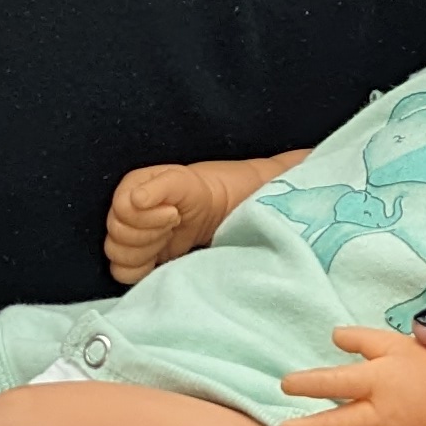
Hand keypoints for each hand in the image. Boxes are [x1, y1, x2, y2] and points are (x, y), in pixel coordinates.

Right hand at [103, 149, 304, 284]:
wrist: (257, 233)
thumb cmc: (262, 205)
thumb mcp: (272, 184)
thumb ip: (286, 168)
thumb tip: (310, 157)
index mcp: (177, 182)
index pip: (136, 185)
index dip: (148, 200)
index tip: (175, 213)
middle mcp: (156, 204)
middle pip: (117, 217)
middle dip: (140, 228)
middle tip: (173, 229)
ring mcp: (150, 233)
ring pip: (115, 244)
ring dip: (137, 248)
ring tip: (168, 248)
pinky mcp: (150, 259)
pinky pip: (120, 269)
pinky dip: (134, 268)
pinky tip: (161, 266)